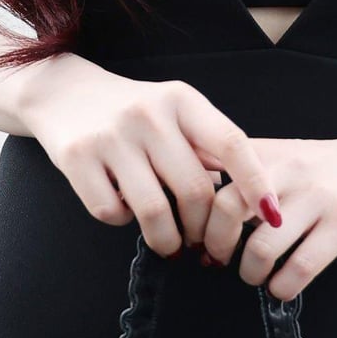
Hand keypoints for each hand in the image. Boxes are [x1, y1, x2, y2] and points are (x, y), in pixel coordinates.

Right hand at [19, 55, 281, 258]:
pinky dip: (122, 222)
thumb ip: (205, 145)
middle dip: (204, 230)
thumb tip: (246, 198)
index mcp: (182, 99)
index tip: (272, 215)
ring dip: (168, 240)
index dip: (256, 182)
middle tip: (203, 245)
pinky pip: (112, 213)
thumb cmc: (134, 111)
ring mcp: (111, 135)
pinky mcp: (77, 158)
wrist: (64, 92)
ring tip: (171, 244)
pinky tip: (124, 207)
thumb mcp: (174, 111)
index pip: (231, 143)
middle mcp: (149, 114)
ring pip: (155, 212)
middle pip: (195, 190)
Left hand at [198, 128, 336, 300]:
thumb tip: (205, 201)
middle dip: (216, 245)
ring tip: (255, 277)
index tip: (196, 237)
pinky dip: (284, 286)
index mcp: (272, 153)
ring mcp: (319, 196)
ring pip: (262, 245)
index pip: (215, 179)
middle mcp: (290, 170)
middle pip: (227, 209)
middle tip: (217, 261)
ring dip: (250, 273)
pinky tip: (284, 287)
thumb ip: (254, 171)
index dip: (197, 215)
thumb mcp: (294, 156)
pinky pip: (302, 266)